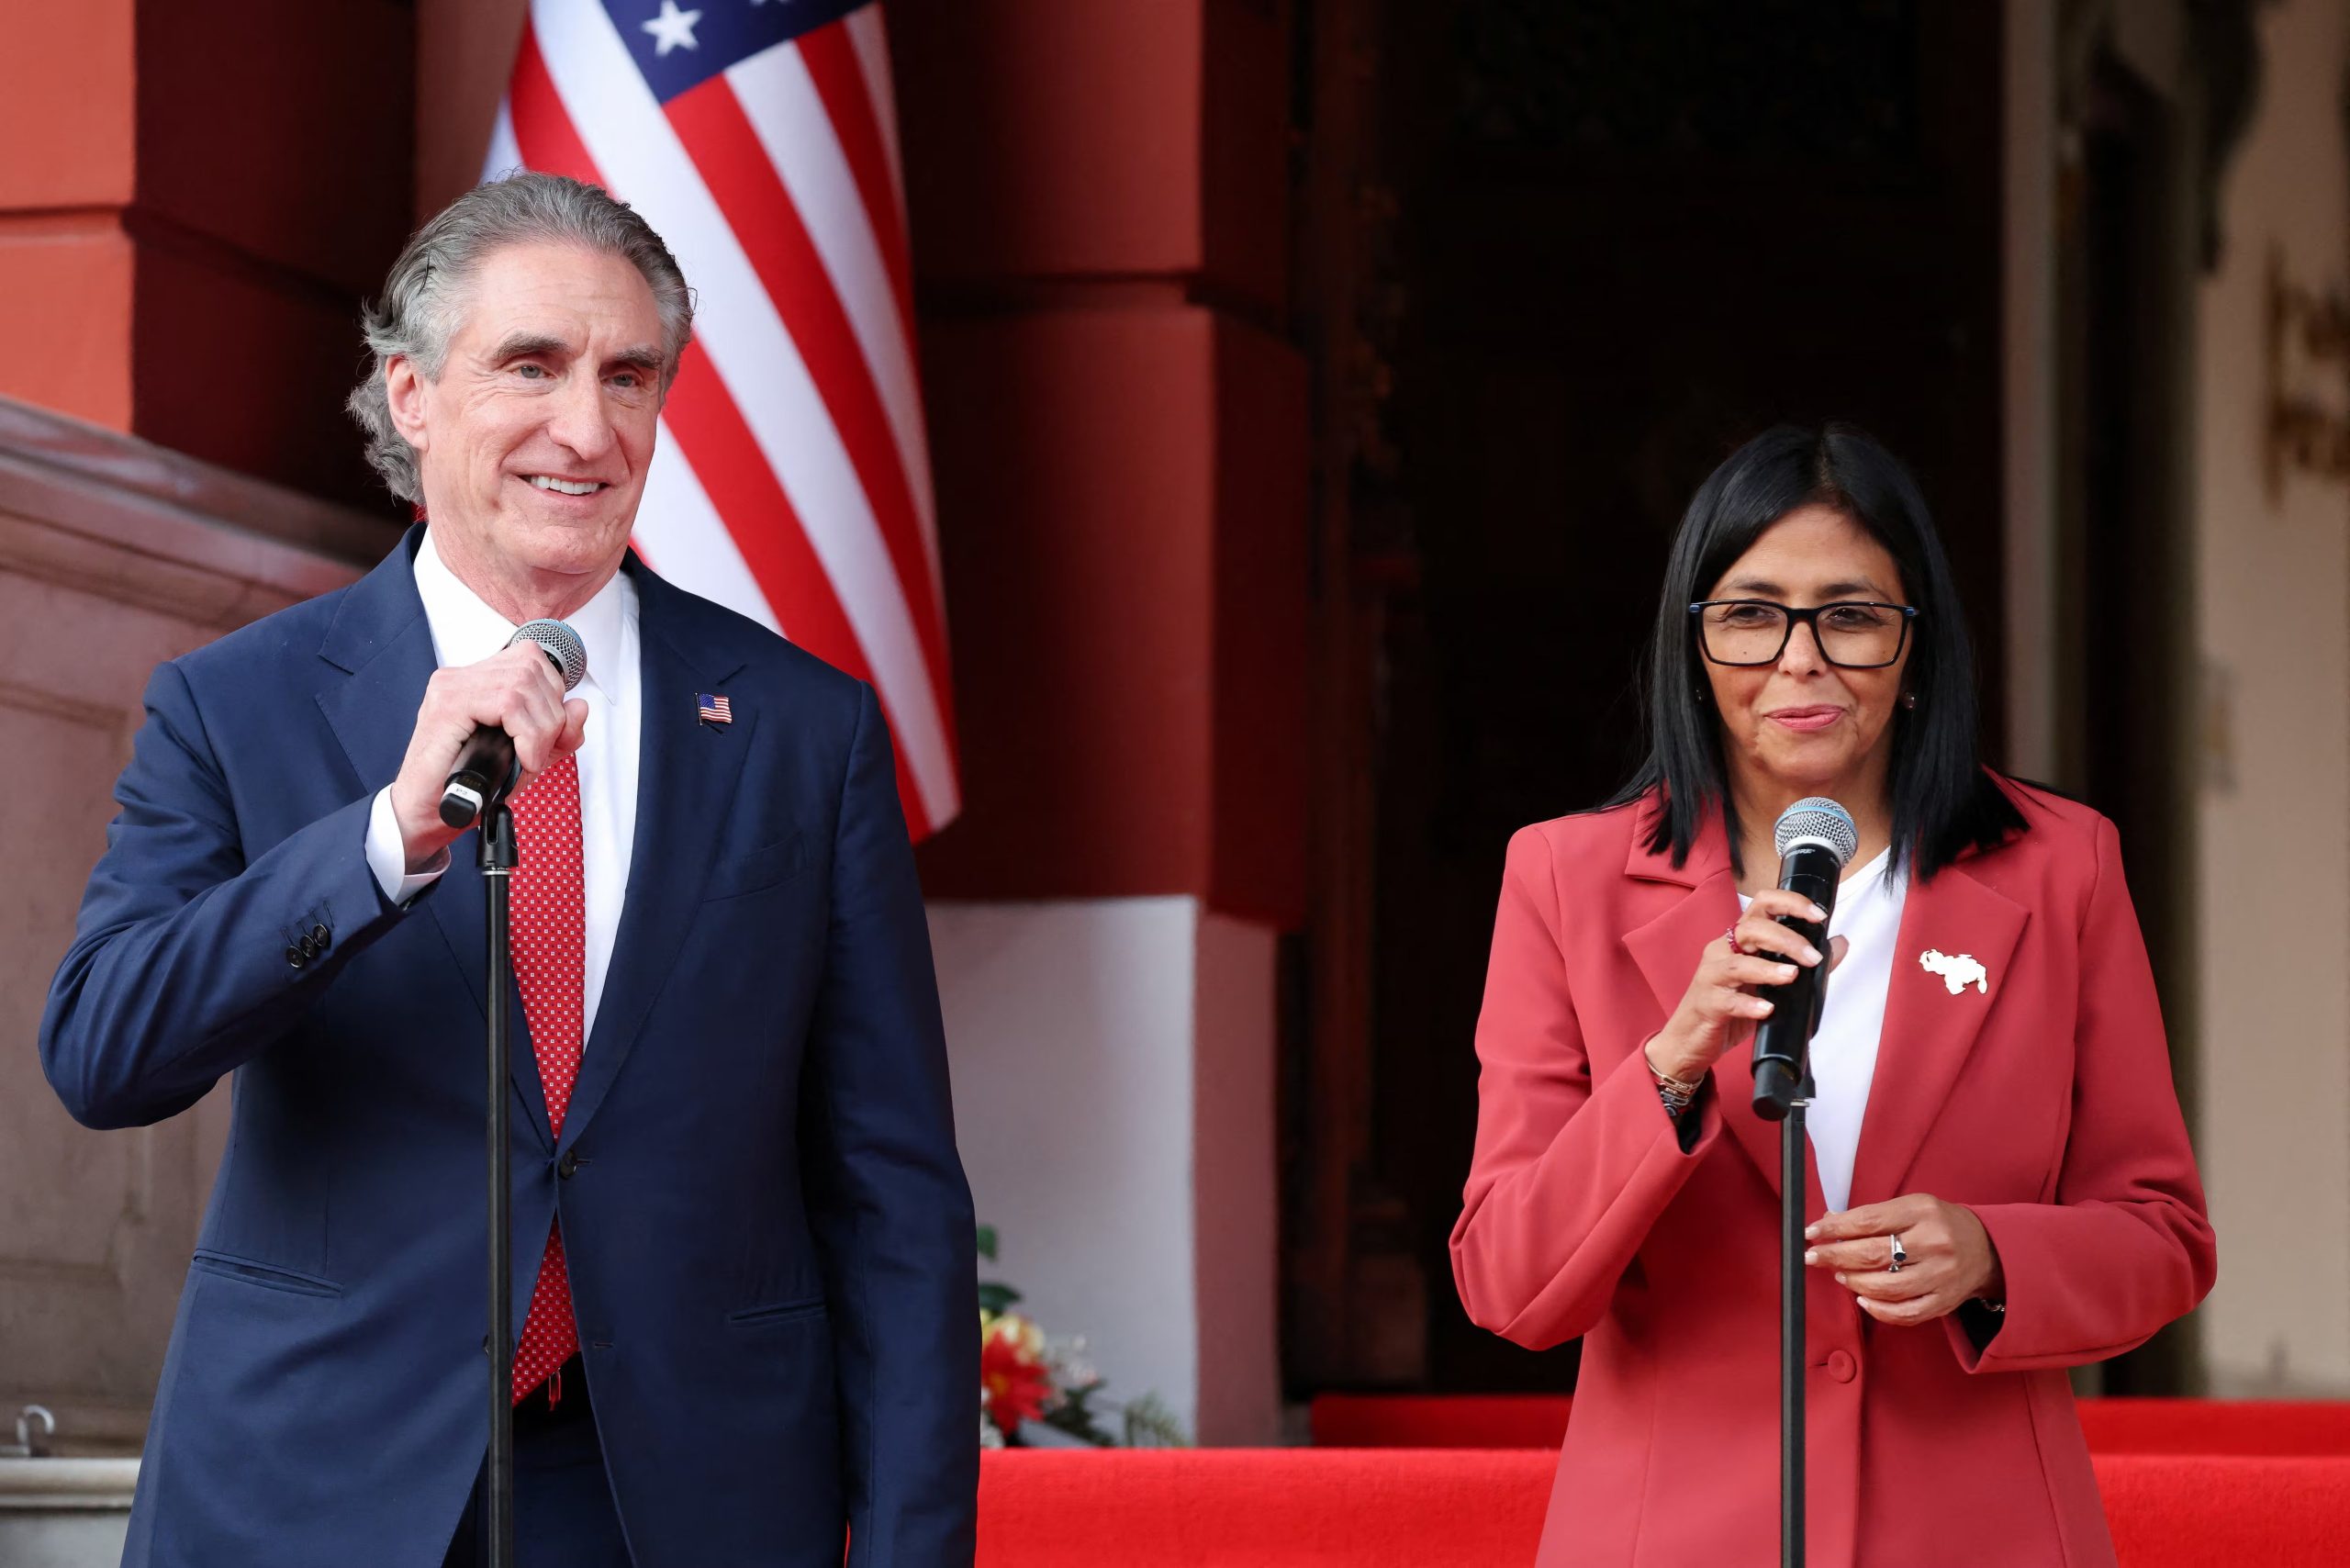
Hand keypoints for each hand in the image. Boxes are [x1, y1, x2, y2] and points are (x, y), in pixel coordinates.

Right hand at [388, 643, 587, 870]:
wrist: (427, 814)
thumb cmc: (470, 786)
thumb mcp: (528, 757)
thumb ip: (557, 733)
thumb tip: (580, 706)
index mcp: (478, 680)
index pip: (532, 659)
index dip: (553, 695)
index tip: (547, 732)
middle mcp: (462, 677)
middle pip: (532, 669)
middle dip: (550, 716)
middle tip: (537, 752)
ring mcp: (452, 687)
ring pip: (523, 686)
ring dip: (539, 731)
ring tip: (527, 760)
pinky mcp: (447, 705)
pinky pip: (507, 704)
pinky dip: (526, 736)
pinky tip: (521, 759)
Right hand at [1645, 891, 1847, 1082]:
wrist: (1691, 1040)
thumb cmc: (1729, 1007)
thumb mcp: (1770, 983)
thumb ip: (1803, 962)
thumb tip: (1839, 943)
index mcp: (1739, 940)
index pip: (1762, 905)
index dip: (1790, 904)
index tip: (1818, 915)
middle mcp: (1723, 951)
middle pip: (1751, 928)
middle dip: (1786, 939)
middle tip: (1812, 957)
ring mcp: (1712, 976)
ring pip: (1737, 962)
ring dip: (1768, 969)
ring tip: (1791, 976)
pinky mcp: (1707, 1003)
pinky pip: (1728, 1000)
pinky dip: (1749, 1003)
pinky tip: (1766, 1009)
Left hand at [1804, 1194, 2003, 1325]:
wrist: (1988, 1250)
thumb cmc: (1940, 1224)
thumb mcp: (1911, 1207)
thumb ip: (1872, 1215)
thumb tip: (1829, 1223)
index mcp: (1922, 1212)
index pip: (1868, 1221)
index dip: (1835, 1229)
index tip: (1812, 1233)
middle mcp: (1934, 1243)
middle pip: (1873, 1254)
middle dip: (1835, 1256)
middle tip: (1814, 1257)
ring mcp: (1941, 1275)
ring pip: (1886, 1287)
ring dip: (1854, 1282)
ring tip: (1840, 1275)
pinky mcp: (1943, 1302)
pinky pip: (1904, 1313)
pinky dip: (1878, 1310)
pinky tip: (1862, 1299)